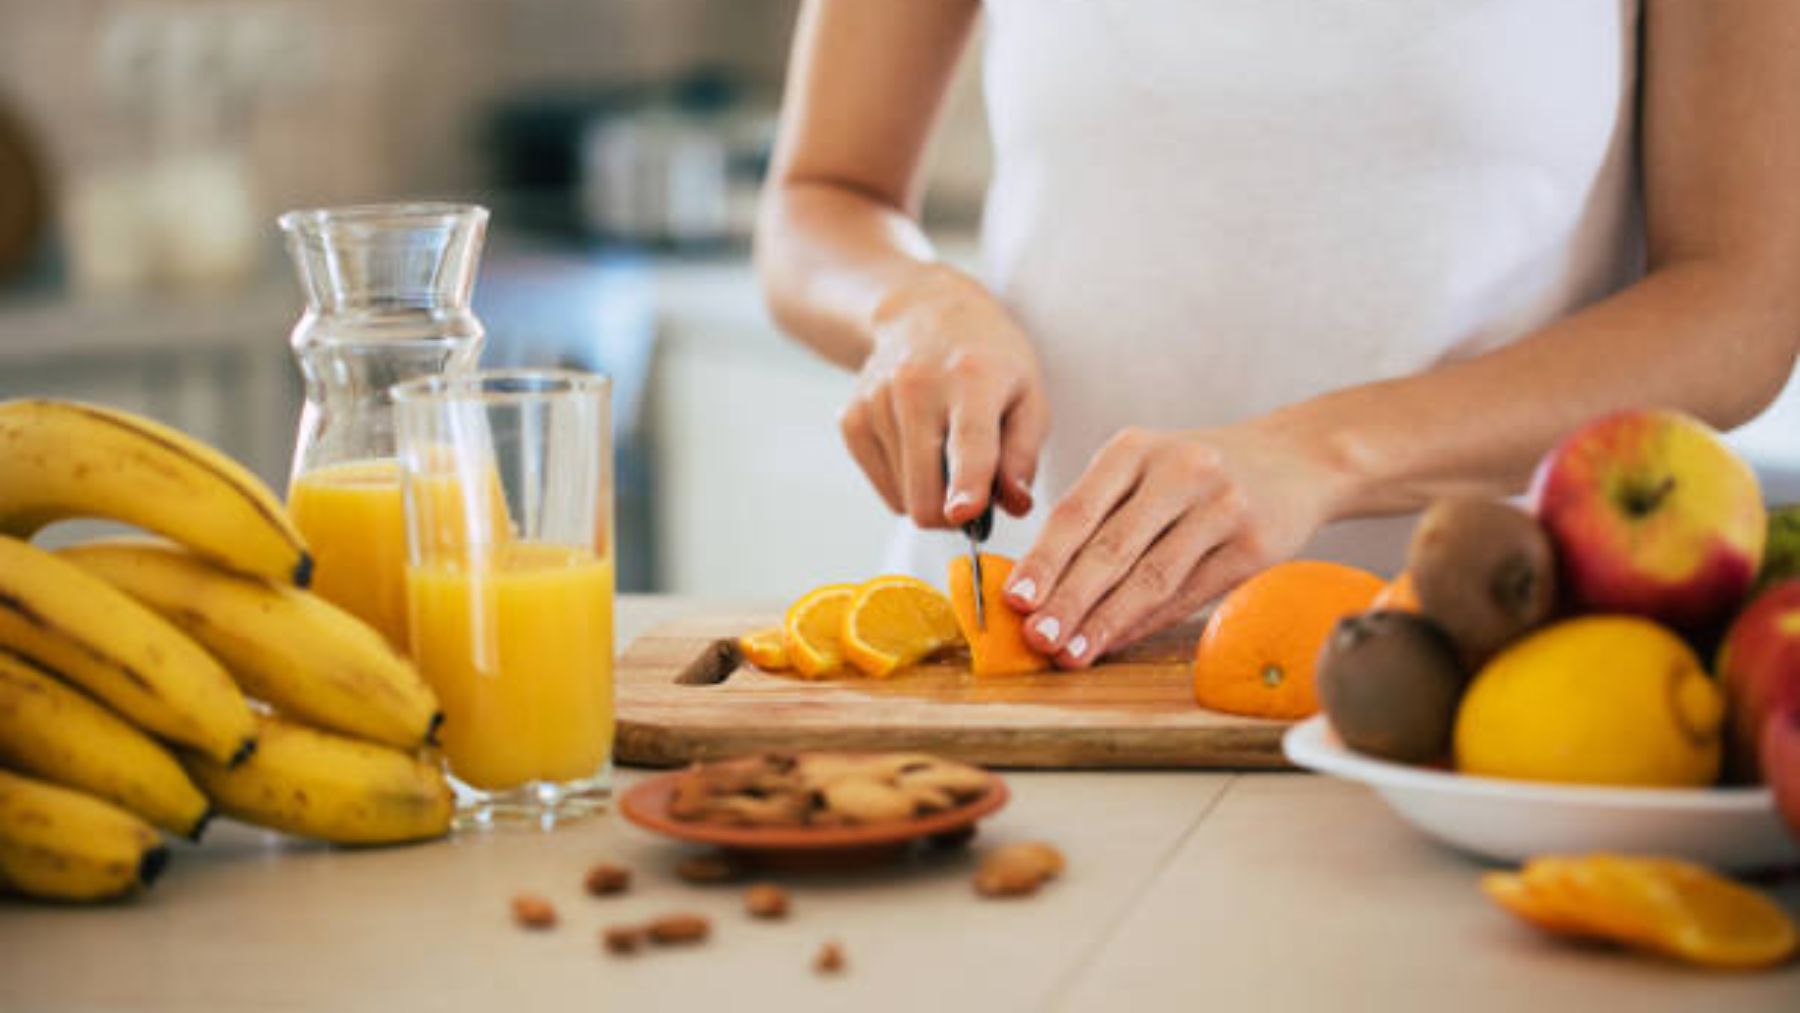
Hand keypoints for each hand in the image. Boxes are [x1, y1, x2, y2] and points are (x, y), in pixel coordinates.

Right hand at [840, 264, 1048, 527]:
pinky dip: (905, 482)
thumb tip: (1015, 506)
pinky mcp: (850, 419)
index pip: (969, 443)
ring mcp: (876, 402)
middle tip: (973, 496)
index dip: (967, 486)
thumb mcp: (1028, 396)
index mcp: (972, 380)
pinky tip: (919, 445)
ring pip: (904, 497)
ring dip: (930, 491)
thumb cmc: (988, 362)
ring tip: (945, 450)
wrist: (922, 313)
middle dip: (951, 515)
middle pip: (925, 491)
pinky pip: (883, 486)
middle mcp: (917, 388)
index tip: (963, 514)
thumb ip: (1024, 456)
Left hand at [1005, 423, 1348, 666]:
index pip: (1078, 511)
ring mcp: (1221, 507)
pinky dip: (1147, 622)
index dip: (1044, 560)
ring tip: (1071, 652)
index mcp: (1135, 449)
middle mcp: (1179, 471)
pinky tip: (1116, 642)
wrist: (1296, 460)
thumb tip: (1039, 584)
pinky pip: (1189, 593)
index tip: (1015, 600)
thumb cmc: (1198, 474)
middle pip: (1111, 547)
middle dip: (1068, 599)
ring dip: (1105, 622)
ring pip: (1151, 577)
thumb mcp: (1145, 468)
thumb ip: (1097, 513)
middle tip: (1037, 638)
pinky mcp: (1253, 545)